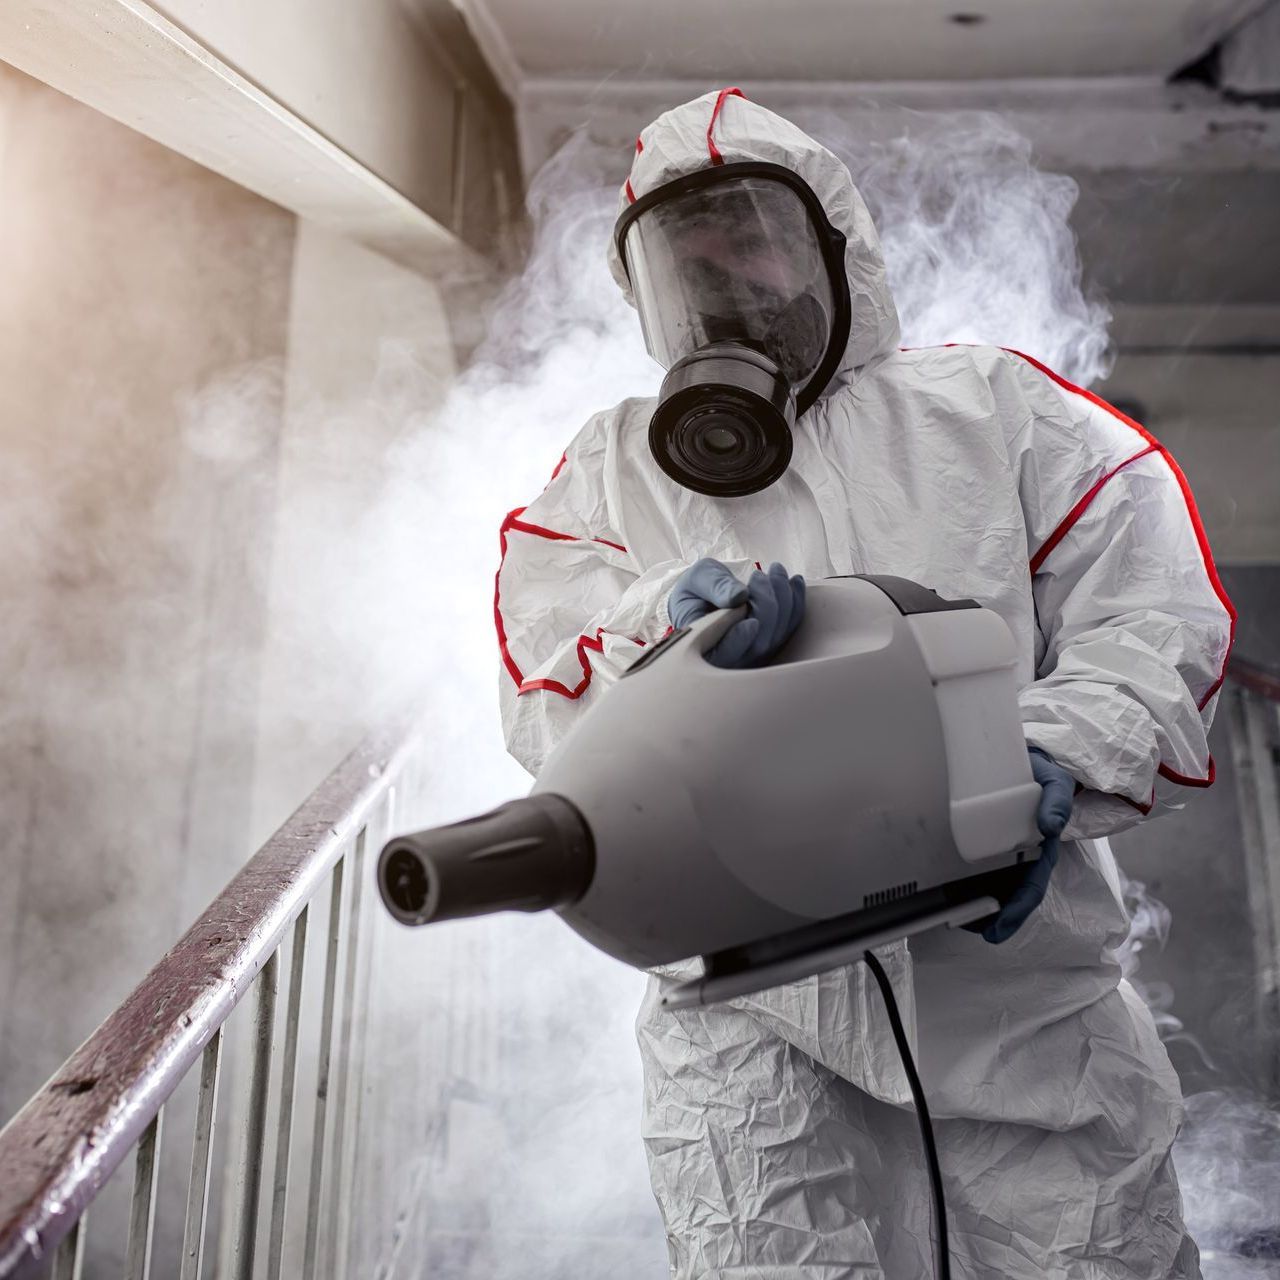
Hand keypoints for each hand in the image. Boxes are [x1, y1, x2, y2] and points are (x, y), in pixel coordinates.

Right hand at [668, 558, 805, 669]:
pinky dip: (796, 602)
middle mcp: (731, 659)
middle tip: (759, 575)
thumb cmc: (696, 589)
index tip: (750, 621)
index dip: (737, 642)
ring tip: (775, 569)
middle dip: (765, 605)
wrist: (706, 595)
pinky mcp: (771, 643)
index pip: (721, 655)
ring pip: (776, 635)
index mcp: (703, 647)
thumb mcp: (697, 580)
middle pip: (756, 644)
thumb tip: (738, 596)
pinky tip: (795, 580)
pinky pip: (789, 627)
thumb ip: (714, 586)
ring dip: (783, 599)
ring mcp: (754, 654)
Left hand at [972, 747, 1074, 943]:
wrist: (1018, 756)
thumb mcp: (1054, 779)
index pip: (1030, 884)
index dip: (1017, 907)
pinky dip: (964, 889)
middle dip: (997, 918)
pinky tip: (949, 901)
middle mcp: (1020, 854)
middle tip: (979, 934)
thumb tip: (1051, 827)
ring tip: (959, 924)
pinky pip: (974, 871)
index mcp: (1038, 847)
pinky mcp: (982, 844)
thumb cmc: (1037, 770)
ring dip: (978, 910)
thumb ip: (1057, 798)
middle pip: (1009, 894)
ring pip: (992, 887)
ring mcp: (1001, 851)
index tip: (1000, 926)